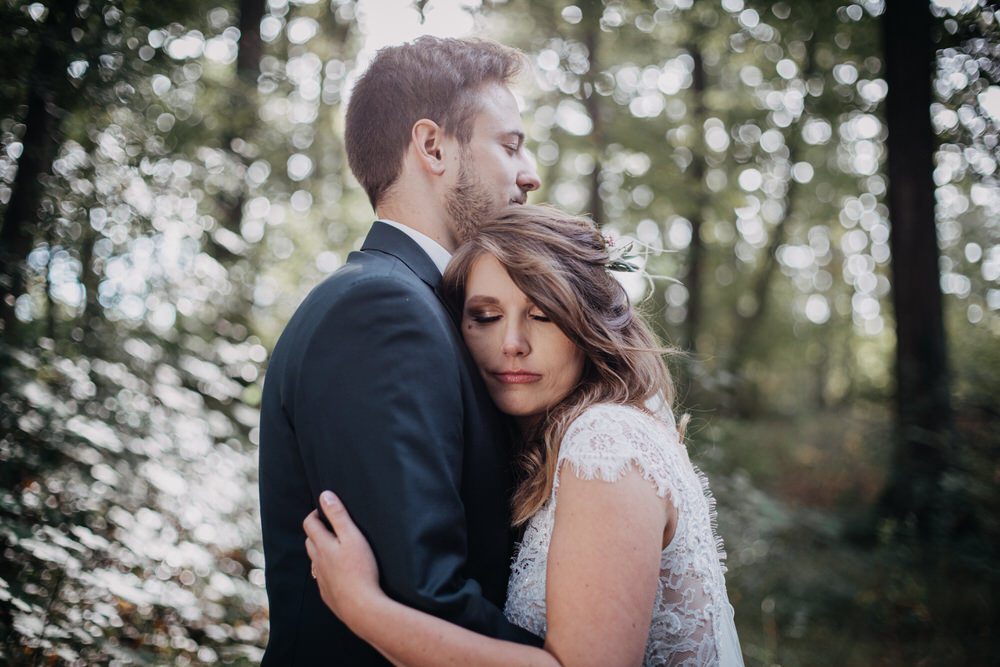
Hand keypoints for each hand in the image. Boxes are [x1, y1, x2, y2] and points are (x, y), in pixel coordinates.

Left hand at [303, 490, 381, 627]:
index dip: (315, 513)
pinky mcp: (328, 593)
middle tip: (331, 527)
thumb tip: (325, 495)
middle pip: (310, 541)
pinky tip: (337, 573)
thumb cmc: (360, 569)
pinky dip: (326, 570)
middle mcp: (317, 561)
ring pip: (314, 560)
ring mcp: (321, 579)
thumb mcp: (352, 536)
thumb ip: (338, 515)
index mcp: (322, 545)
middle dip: (317, 531)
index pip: (310, 523)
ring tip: (334, 548)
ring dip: (320, 551)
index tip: (325, 510)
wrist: (361, 607)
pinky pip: (322, 578)